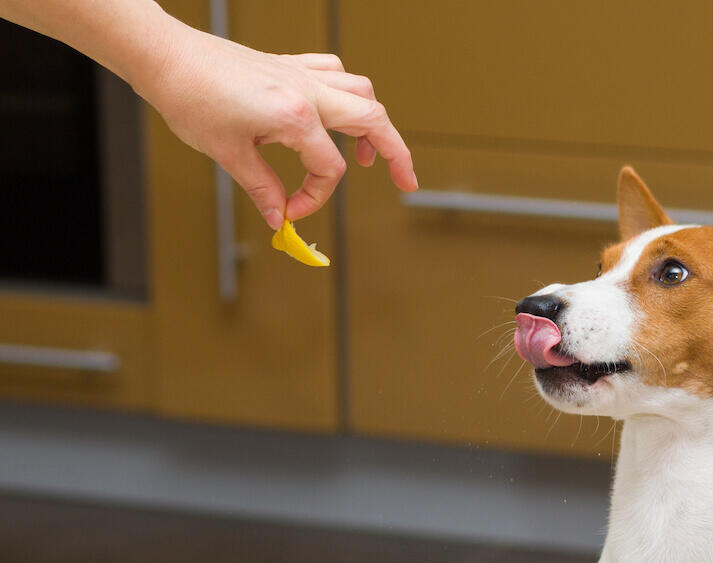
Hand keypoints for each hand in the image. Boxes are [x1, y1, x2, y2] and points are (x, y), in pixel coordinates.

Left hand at [137, 25, 415, 228]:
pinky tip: (337, 112)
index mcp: (296, 116)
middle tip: (405, 181)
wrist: (167, 58)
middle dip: (397, 154)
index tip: (290, 211)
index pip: (328, 168)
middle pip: (374, 120)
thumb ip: (263, 187)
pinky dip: (347, 92)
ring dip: (375, 122)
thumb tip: (280, 215)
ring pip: (361, 92)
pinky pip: (335, 73)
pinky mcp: (288, 66)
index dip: (314, 197)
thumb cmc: (191, 98)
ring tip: (371, 154)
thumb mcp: (229, 154)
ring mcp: (301, 75)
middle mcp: (308, 91)